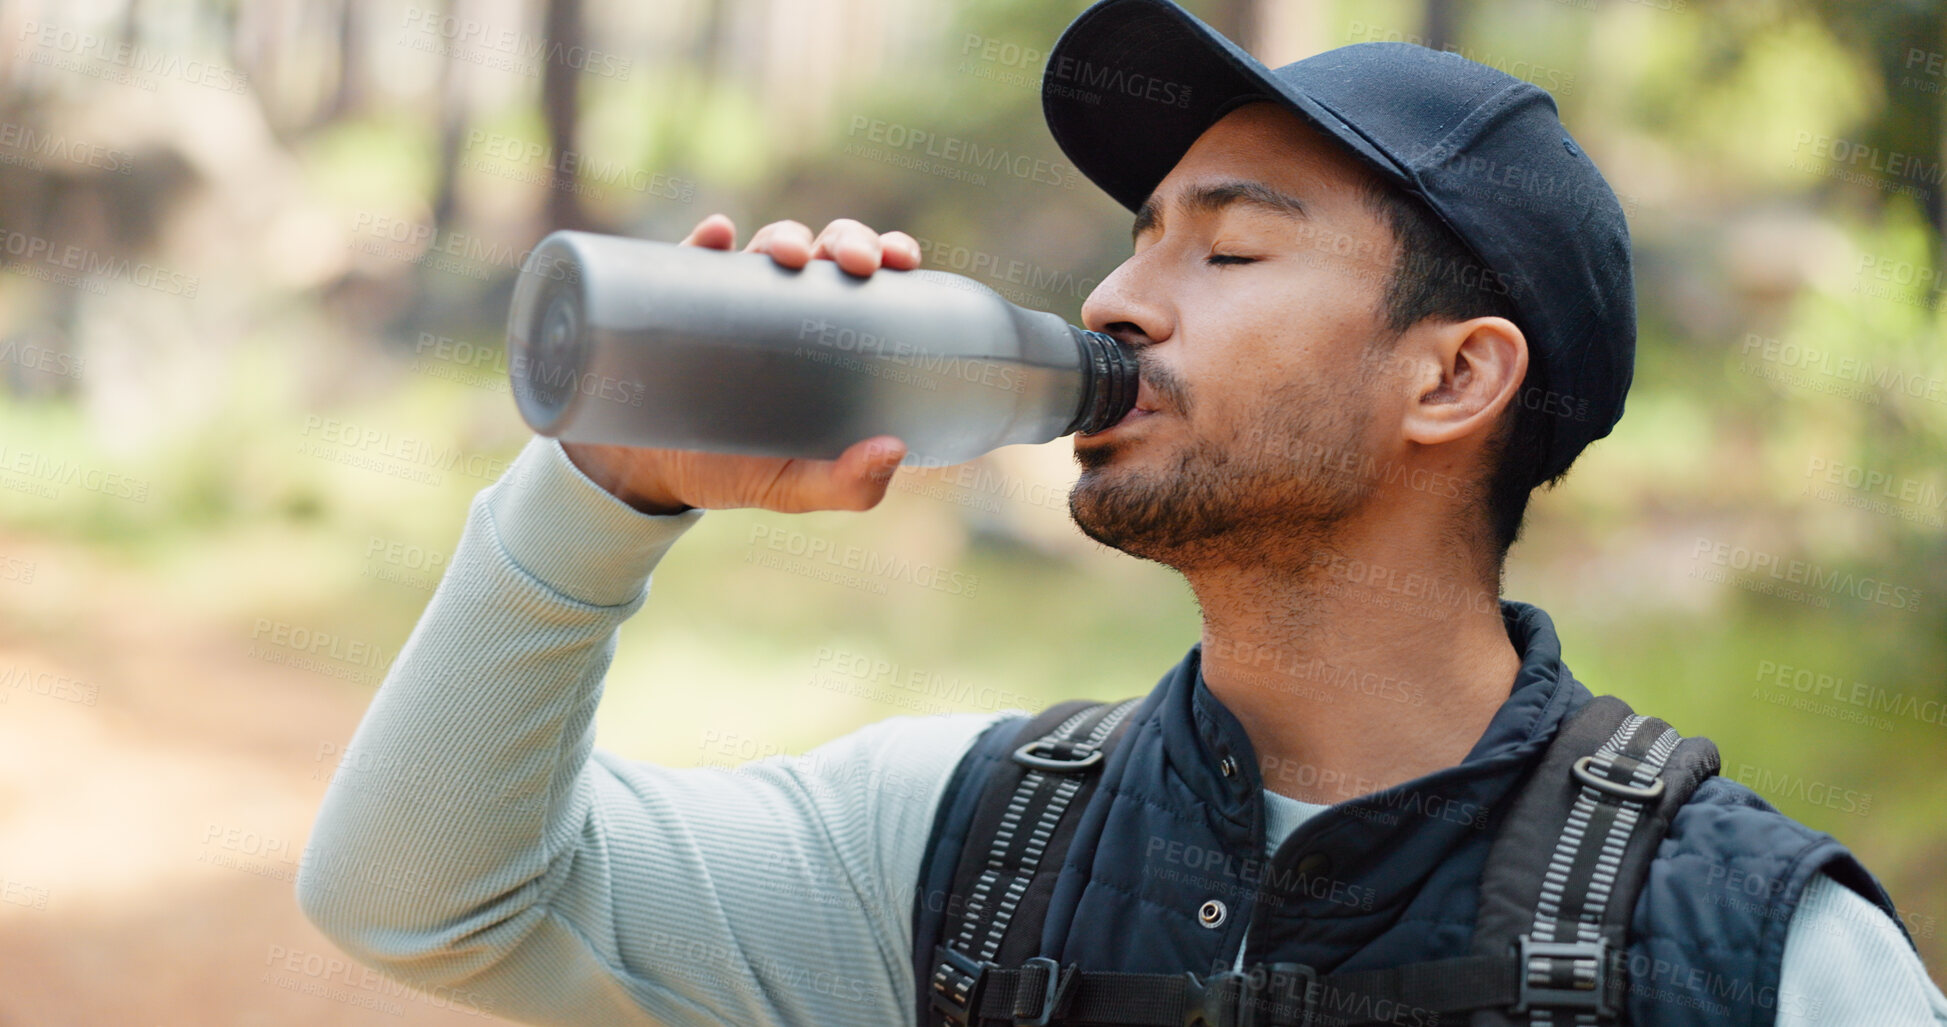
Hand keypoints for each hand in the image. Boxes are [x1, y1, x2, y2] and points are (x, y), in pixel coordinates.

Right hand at [560, 214, 922, 514]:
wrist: (652, 473)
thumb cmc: (739, 470)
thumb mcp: (798, 487)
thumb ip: (851, 485)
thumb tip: (893, 449)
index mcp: (832, 336)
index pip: (871, 279)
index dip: (890, 254)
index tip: (901, 260)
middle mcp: (789, 305)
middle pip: (827, 250)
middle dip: (847, 240)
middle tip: (854, 263)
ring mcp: (733, 297)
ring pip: (769, 246)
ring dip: (785, 238)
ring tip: (789, 257)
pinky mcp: (679, 300)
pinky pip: (692, 256)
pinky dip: (707, 239)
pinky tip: (718, 237)